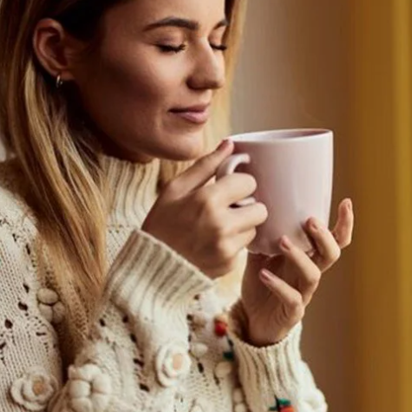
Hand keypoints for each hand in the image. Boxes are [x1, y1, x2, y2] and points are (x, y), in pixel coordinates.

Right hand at [142, 140, 268, 278]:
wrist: (151, 266)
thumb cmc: (162, 223)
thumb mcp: (175, 189)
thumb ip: (206, 165)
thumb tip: (230, 144)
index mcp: (208, 200)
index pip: (249, 182)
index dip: (240, 183)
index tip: (229, 188)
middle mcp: (221, 225)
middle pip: (260, 208)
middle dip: (247, 206)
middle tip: (229, 208)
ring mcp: (227, 248)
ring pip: (254, 229)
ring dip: (241, 226)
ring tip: (218, 227)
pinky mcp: (229, 265)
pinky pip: (244, 248)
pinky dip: (233, 244)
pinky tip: (213, 243)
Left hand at [240, 199, 354, 345]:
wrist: (252, 319)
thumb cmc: (261, 283)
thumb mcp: (260, 255)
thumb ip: (262, 235)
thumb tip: (254, 208)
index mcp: (308, 257)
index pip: (334, 240)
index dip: (344, 224)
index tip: (346, 202)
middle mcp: (310, 273)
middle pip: (331, 255)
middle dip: (324, 237)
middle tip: (310, 221)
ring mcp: (303, 293)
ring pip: (313, 275)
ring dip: (299, 256)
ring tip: (282, 241)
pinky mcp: (292, 312)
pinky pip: (292, 299)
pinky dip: (279, 285)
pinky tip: (263, 274)